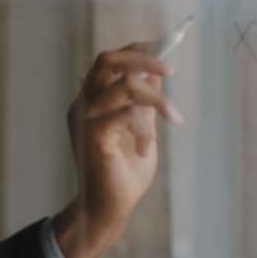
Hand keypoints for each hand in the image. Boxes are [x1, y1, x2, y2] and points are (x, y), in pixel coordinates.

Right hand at [54, 43, 182, 257]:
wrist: (109, 206)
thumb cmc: (123, 170)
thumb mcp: (140, 126)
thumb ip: (143, 100)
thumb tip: (156, 71)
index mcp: (90, 100)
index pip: (109, 62)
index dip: (136, 52)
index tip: (165, 51)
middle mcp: (82, 105)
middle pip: (108, 61)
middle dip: (144, 59)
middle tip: (172, 70)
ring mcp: (84, 119)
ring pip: (125, 87)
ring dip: (158, 101)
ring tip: (174, 118)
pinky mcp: (92, 136)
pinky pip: (127, 114)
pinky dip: (145, 129)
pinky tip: (145, 148)